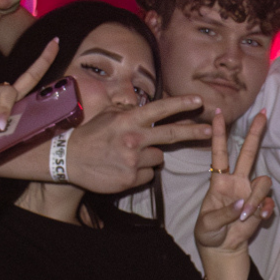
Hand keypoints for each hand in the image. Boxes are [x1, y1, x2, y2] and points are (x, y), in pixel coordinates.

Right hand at [0, 40, 58, 174]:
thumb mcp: (1, 139)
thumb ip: (14, 127)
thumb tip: (28, 121)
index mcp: (8, 105)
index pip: (29, 83)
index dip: (42, 64)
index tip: (56, 42)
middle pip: (25, 80)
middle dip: (43, 61)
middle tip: (55, 44)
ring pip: (7, 93)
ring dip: (5, 111)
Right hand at [63, 94, 212, 193]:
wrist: (68, 160)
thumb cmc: (89, 135)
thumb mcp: (107, 116)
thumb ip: (128, 111)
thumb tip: (145, 109)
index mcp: (128, 120)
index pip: (160, 109)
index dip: (181, 104)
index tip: (199, 101)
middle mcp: (133, 139)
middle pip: (172, 135)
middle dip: (194, 132)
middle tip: (211, 130)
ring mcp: (133, 160)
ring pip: (159, 158)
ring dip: (150, 156)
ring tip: (128, 155)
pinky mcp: (131, 179)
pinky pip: (148, 174)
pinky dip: (141, 172)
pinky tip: (123, 168)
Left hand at [193, 110, 275, 252]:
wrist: (222, 248)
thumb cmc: (209, 232)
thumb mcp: (207, 224)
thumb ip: (224, 214)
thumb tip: (242, 205)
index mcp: (219, 181)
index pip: (219, 153)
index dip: (219, 133)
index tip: (217, 113)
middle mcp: (236, 182)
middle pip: (248, 153)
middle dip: (255, 133)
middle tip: (263, 114)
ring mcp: (249, 193)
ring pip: (262, 182)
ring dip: (255, 198)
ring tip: (245, 216)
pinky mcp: (260, 206)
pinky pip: (268, 201)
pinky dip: (263, 210)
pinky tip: (257, 218)